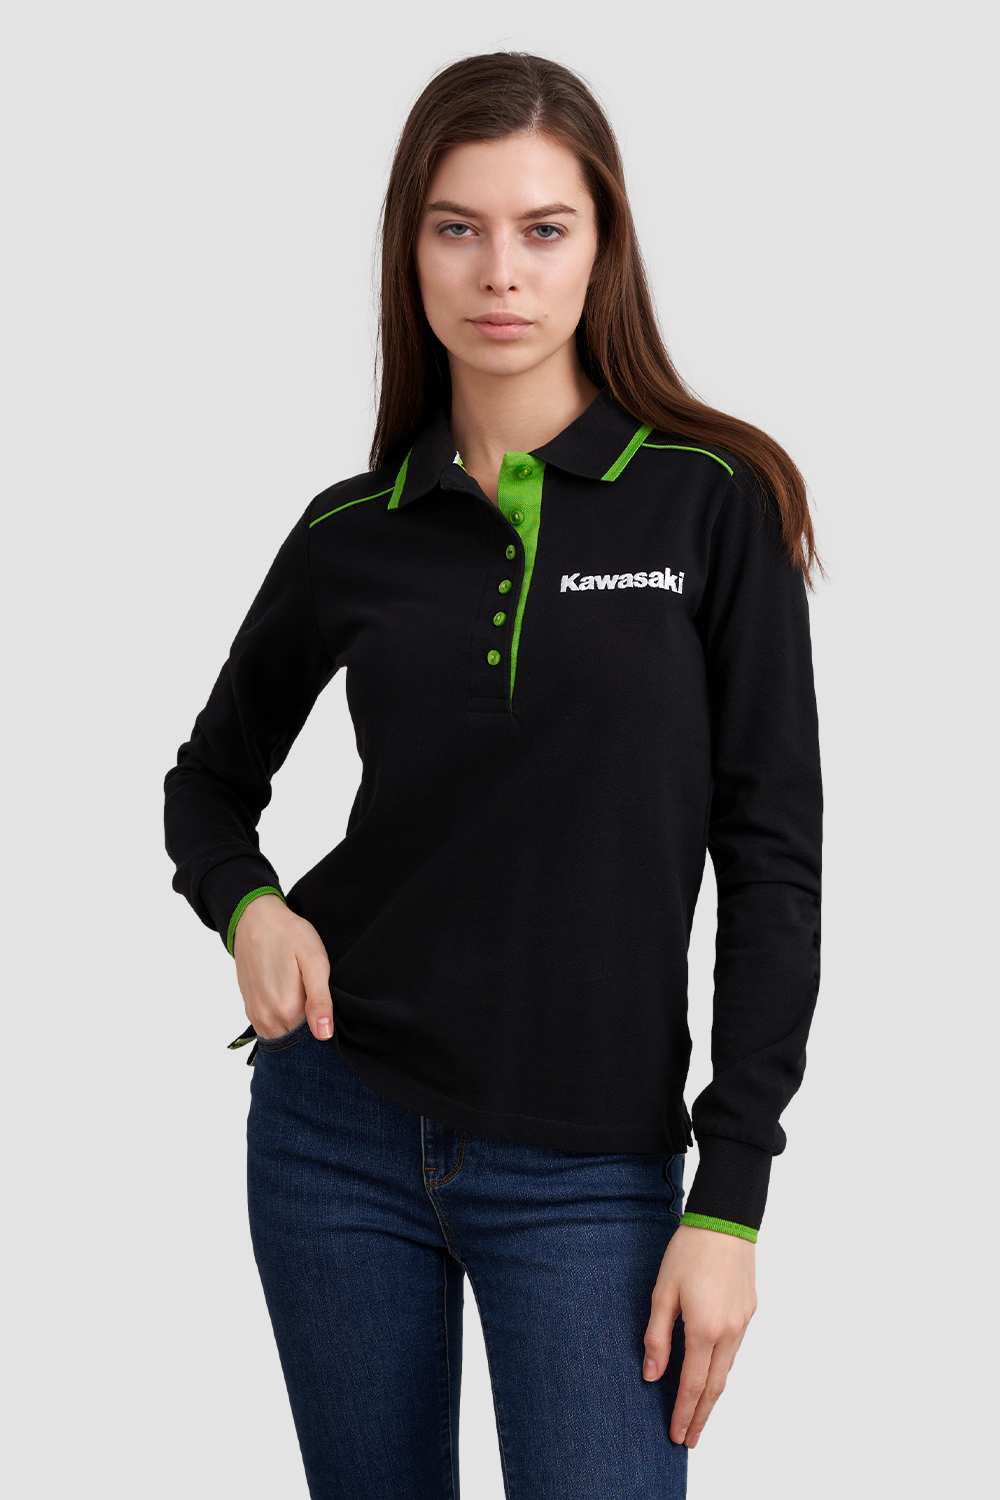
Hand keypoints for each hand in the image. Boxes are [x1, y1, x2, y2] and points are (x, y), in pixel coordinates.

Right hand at [232, 894, 333, 1041]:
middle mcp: (268, 1018)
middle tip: (323, 1014)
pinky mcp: (250, 1009)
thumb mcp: (314, 961)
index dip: (326, 1035)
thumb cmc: (289, 935)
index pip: (312, 1041)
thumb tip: (324, 1035)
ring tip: (309, 1009)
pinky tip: (293, 1008)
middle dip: (310, 1038)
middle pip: (295, 1044)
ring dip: (295, 1033)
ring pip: (281, 1039)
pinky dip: (282, 1027)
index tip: (334, 1022)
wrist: (254, 919)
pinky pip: (268, 1031)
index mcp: (288, 1010)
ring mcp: (256, 1015)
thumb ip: (320, 1000)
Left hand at [643, 1223, 756, 1447]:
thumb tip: (652, 1373)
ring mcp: (742, 1323)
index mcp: (704, 1330)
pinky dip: (723, 1368)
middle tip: (691, 1438)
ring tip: (700, 1413)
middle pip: (715, 1387)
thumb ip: (657, 1336)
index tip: (678, 1434)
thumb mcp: (663, 1292)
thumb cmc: (689, 1251)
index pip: (692, 1385)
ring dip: (713, 1394)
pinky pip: (735, 1349)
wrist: (724, 1220)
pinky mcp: (749, 1311)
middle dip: (702, 1416)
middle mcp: (728, 1332)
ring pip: (727, 1370)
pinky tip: (713, 1373)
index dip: (684, 1413)